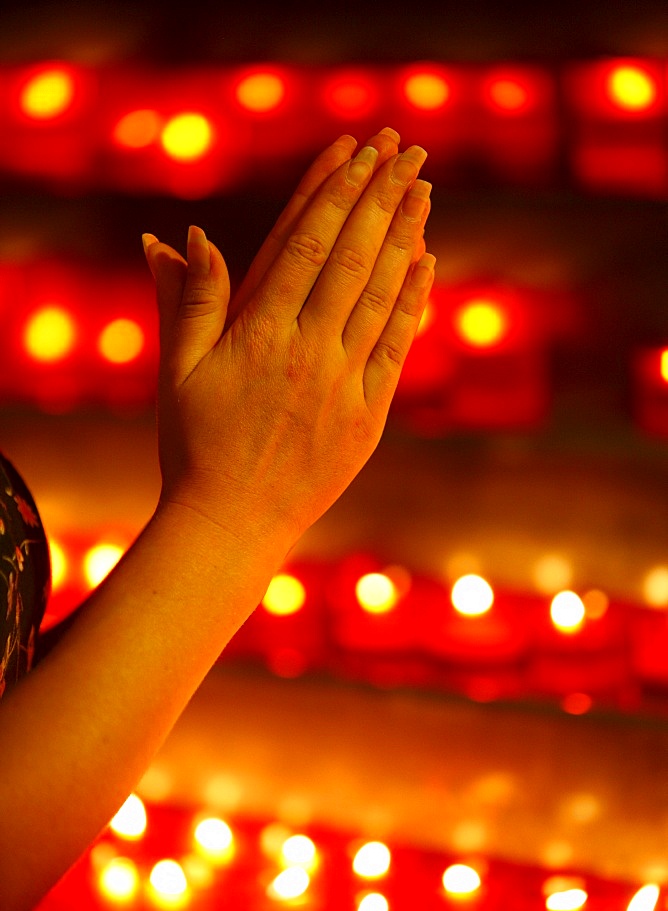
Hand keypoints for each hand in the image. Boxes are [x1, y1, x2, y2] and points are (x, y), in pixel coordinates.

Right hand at [143, 130, 434, 550]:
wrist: (230, 524)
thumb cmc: (193, 446)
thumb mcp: (177, 370)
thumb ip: (186, 300)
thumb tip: (183, 237)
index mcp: (256, 333)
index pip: (304, 243)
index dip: (334, 191)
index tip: (358, 149)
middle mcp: (306, 351)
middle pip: (352, 257)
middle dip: (381, 196)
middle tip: (406, 147)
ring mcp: (342, 385)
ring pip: (380, 296)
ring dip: (405, 237)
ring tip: (423, 189)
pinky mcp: (367, 417)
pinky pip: (396, 348)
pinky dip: (412, 303)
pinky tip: (427, 264)